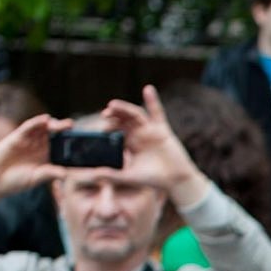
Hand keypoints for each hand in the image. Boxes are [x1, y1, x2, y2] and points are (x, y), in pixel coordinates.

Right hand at [0, 113, 67, 209]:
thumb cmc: (16, 181)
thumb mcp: (36, 178)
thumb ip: (49, 173)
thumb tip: (65, 174)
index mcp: (46, 157)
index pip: (61, 148)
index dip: (71, 144)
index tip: (85, 144)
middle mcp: (39, 147)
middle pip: (54, 136)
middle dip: (64, 131)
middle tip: (75, 129)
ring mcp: (29, 141)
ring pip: (43, 129)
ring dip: (54, 125)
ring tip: (65, 124)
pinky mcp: (17, 137)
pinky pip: (28, 127)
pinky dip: (36, 122)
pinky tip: (45, 119)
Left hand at [104, 85, 210, 209]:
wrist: (176, 181)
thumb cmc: (154, 180)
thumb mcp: (131, 177)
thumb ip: (113, 175)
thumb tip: (94, 174)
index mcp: (130, 144)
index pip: (116, 132)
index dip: (108, 129)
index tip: (100, 130)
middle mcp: (139, 135)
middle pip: (123, 120)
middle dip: (114, 116)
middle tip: (105, 114)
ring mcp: (150, 131)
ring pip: (135, 115)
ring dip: (124, 108)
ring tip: (113, 105)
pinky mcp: (162, 130)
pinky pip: (157, 113)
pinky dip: (153, 101)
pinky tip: (148, 89)